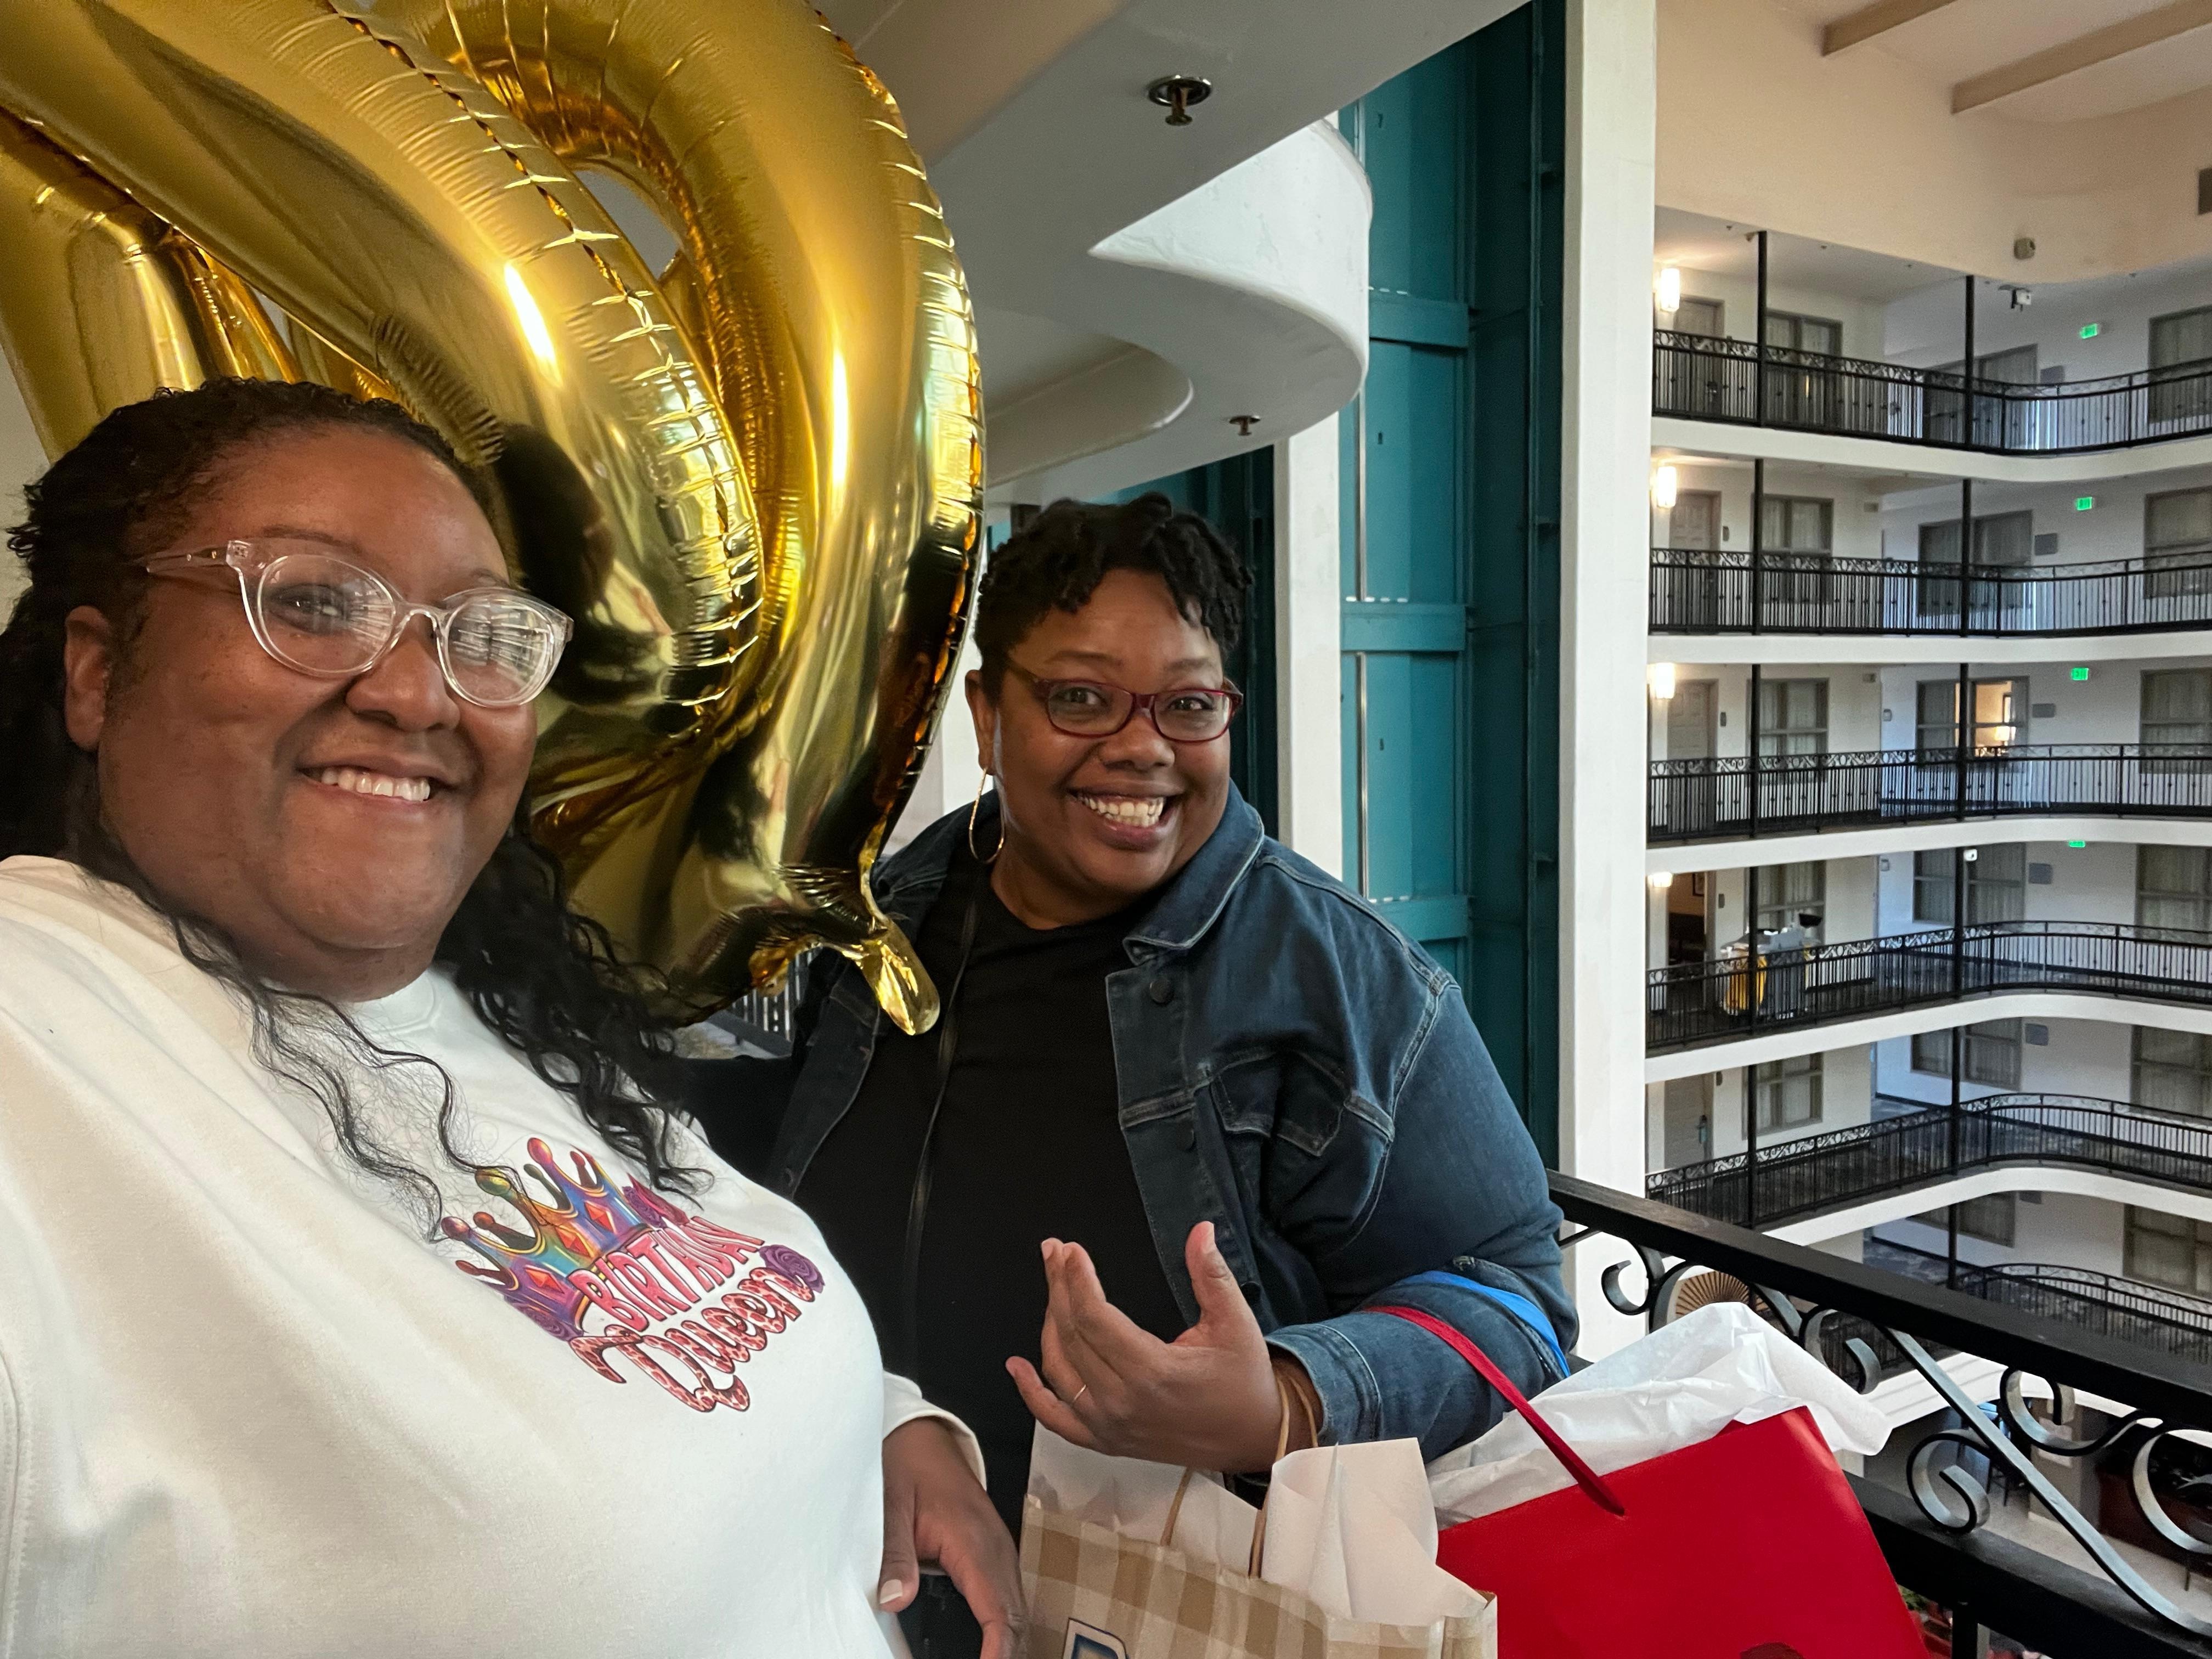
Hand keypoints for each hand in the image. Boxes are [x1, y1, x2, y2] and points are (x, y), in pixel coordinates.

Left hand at [878, 1418, 1022, 1658]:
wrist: (923, 1436)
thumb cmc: (908, 1468)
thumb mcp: (891, 1508)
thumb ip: (895, 1556)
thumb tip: (894, 1602)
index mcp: (973, 1542)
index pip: (998, 1611)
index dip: (997, 1651)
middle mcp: (995, 1548)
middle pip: (1016, 1618)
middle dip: (1007, 1654)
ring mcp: (998, 1549)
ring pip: (1016, 1609)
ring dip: (1007, 1642)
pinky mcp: (993, 1551)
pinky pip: (1007, 1596)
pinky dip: (1003, 1625)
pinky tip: (988, 1644)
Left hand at [1006, 1221, 1316, 1472]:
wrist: (1251, 1438)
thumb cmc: (1244, 1380)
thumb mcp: (1236, 1323)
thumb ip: (1212, 1275)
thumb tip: (1200, 1230)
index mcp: (1153, 1372)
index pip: (1095, 1317)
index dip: (1078, 1279)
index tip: (1071, 1250)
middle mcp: (1122, 1402)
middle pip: (1072, 1335)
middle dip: (1059, 1287)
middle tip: (1054, 1252)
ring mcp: (1109, 1426)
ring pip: (1059, 1368)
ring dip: (1048, 1323)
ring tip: (1052, 1284)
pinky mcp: (1105, 1441)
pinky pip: (1055, 1418)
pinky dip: (1031, 1393)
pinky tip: (1016, 1366)